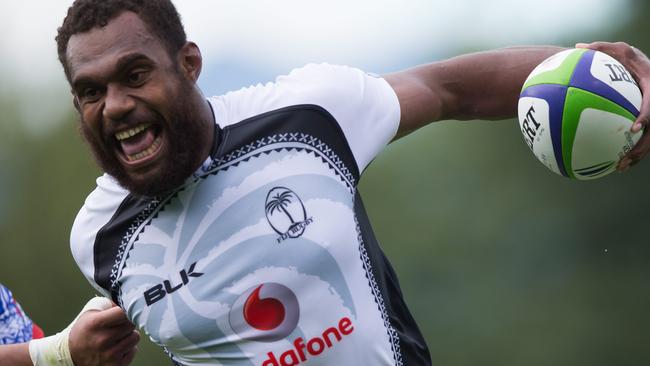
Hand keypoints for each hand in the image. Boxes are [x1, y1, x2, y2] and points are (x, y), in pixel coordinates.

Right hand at [68, 305, 139, 365]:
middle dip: (128, 322)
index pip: (124, 311)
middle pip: (132, 324)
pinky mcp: (115, 365)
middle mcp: (103, 340)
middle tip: (119, 324)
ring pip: (135, 337)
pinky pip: (133, 350)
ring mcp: (109, 355)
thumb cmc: (84, 331)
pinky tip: (117, 347)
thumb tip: (127, 299)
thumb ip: (109, 303)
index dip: (127, 309)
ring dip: (129, 335)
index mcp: (96, 323)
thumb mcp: (90, 312)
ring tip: (117, 336)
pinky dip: (128, 348)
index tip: (125, 310)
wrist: (71, 355)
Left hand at [576, 41, 649, 170]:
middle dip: (641, 147)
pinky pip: (640, 139)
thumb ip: (600, 48)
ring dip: (636, 155)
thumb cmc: (629, 57)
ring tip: (618, 167)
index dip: (647, 116)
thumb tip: (577, 47)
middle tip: (625, 158)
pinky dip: (629, 149)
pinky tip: (612, 161)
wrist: (643, 66)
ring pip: (649, 140)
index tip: (634, 127)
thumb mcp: (618, 49)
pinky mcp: (646, 124)